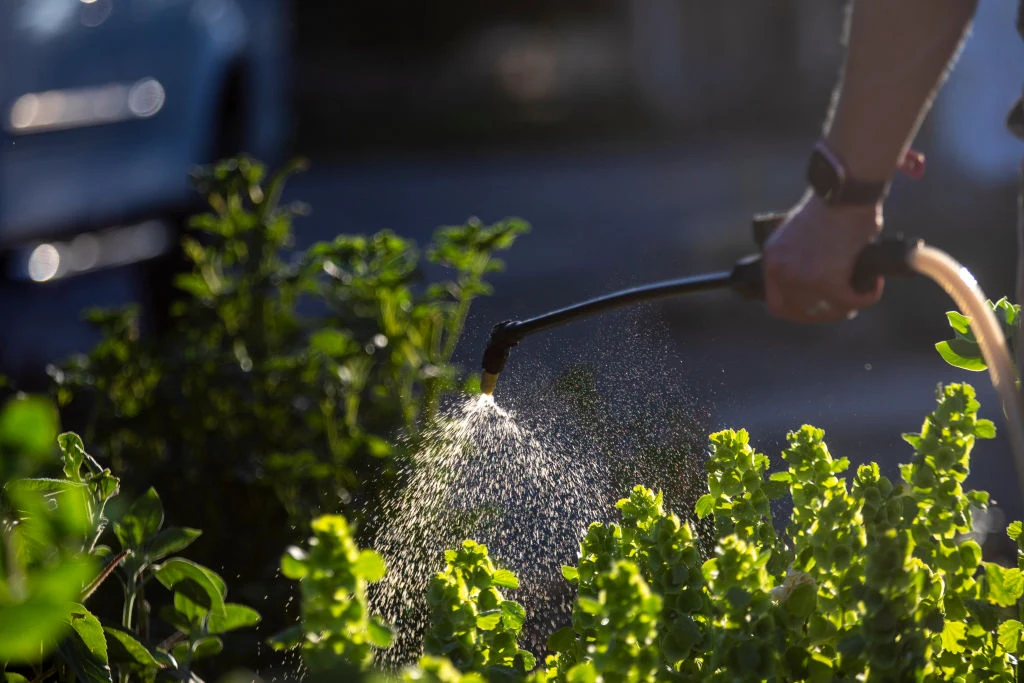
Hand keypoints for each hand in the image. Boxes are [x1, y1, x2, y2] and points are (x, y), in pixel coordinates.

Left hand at [762, 191, 883, 322]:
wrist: (843, 191)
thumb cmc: (831, 205)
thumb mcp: (801, 232)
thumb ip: (801, 257)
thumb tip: (818, 279)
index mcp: (772, 258)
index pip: (776, 302)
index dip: (798, 310)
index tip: (816, 308)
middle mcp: (781, 272)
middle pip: (800, 312)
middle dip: (824, 312)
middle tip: (844, 305)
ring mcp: (802, 279)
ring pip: (827, 310)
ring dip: (847, 305)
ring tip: (863, 291)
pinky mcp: (828, 282)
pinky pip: (851, 301)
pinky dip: (867, 295)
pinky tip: (874, 282)